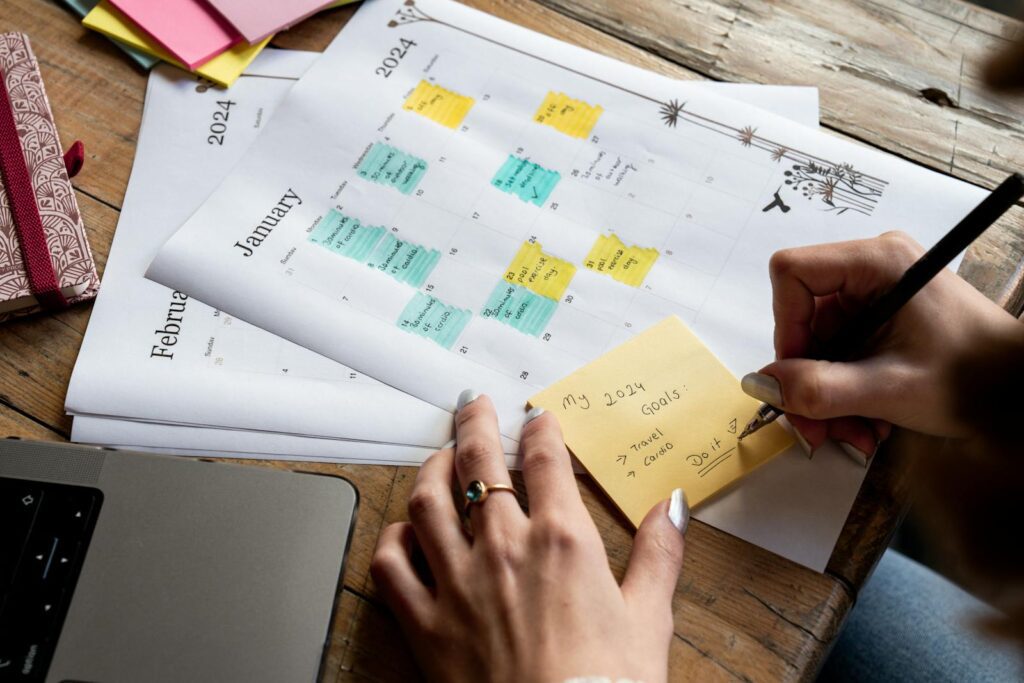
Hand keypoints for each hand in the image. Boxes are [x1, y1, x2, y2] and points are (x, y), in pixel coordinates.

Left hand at [371, 393, 687, 682]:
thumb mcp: (650, 618)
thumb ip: (658, 554)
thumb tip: (672, 506)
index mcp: (562, 540)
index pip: (545, 460)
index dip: (541, 430)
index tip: (539, 419)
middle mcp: (503, 548)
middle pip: (479, 465)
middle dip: (475, 424)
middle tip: (474, 405)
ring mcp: (457, 583)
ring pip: (428, 503)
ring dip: (430, 470)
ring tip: (437, 456)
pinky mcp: (425, 623)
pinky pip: (393, 567)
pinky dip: (394, 540)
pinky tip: (403, 531)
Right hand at [741, 231, 1022, 460]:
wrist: (1023, 393)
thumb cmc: (977, 379)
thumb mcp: (890, 390)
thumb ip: (819, 389)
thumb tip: (761, 385)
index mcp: (878, 263)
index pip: (793, 274)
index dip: (785, 326)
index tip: (796, 374)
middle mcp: (873, 269)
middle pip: (802, 315)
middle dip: (807, 377)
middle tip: (819, 427)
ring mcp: (877, 293)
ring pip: (818, 340)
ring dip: (826, 392)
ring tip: (855, 431)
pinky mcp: (882, 316)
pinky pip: (840, 349)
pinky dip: (844, 388)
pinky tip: (868, 417)